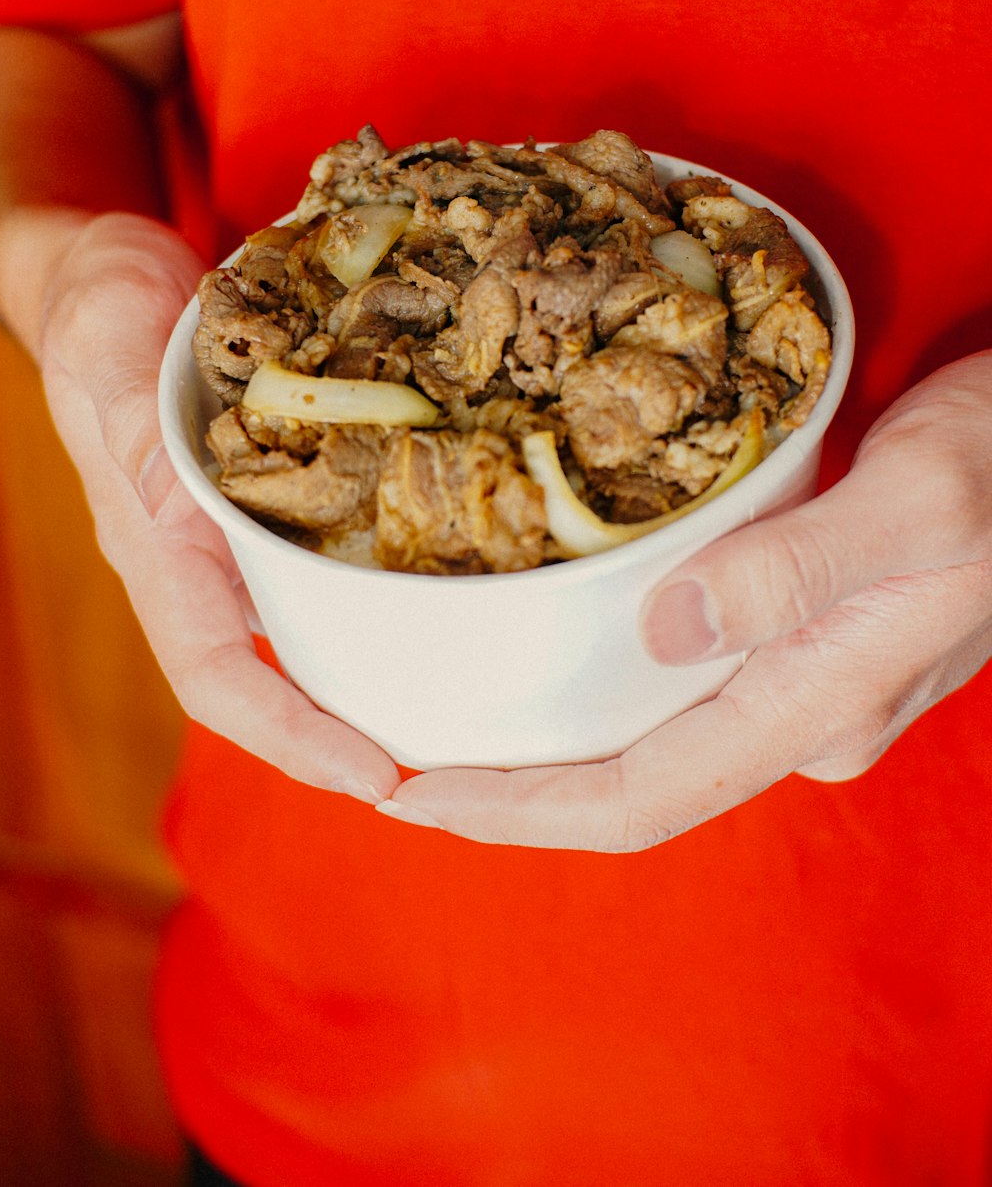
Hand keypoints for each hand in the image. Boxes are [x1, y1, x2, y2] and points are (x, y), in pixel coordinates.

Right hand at [34, 211, 400, 799]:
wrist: (105, 270)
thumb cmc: (96, 306)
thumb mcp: (107, 353)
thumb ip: (136, 434)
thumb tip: (185, 512)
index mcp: (157, 548)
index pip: (213, 676)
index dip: (288, 736)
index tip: (374, 780)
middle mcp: (201, 558)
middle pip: (269, 679)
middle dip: (346, 738)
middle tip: (446, 773)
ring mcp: (236, 534)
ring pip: (303, 631)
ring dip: (370, 681)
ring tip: (461, 711)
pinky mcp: (272, 497)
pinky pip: (326, 565)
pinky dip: (379, 596)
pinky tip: (448, 595)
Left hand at [379, 353, 991, 848]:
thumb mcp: (918, 495)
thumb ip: (798, 568)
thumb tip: (662, 630)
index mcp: (820, 704)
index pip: (641, 798)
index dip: (517, 812)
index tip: (408, 798)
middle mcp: (806, 719)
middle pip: (631, 786)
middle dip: (509, 793)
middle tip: (388, 764)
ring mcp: (807, 690)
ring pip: (652, 742)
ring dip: (547, 746)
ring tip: (442, 719)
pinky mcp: (806, 646)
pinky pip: (680, 694)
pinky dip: (598, 690)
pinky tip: (546, 653)